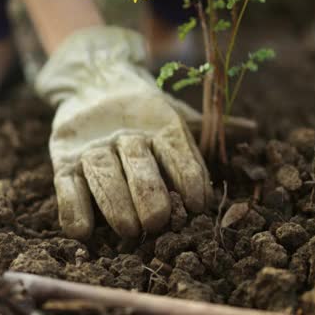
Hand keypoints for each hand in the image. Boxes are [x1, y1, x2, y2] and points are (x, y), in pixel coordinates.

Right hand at [35, 27, 211, 239]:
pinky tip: (85, 232)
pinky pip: (66, 186)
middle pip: (138, 164)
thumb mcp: (176, 114)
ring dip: (116, 204)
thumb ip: (211, 127)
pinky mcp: (62, 158)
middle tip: (156, 222)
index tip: (198, 204)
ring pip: (103, 175)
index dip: (189, 177)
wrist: (94, 81)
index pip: (177, 150)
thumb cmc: (144, 111)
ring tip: (130, 230)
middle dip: (149, 195)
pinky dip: (73, 209)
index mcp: (159, 123)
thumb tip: (251, 128)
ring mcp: (91, 147)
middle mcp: (125, 133)